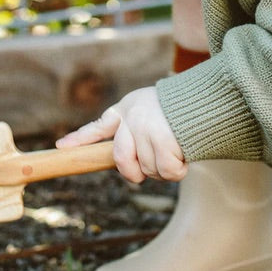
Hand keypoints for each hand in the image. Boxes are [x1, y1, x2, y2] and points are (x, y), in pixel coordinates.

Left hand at [56, 86, 186, 183]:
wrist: (210, 99)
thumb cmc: (182, 109)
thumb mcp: (151, 109)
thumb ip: (132, 130)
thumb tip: (122, 164)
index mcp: (127, 109)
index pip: (99, 127)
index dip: (79, 139)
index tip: (62, 146)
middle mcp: (133, 118)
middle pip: (121, 160)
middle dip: (133, 172)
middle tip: (148, 170)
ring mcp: (147, 128)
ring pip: (147, 169)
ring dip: (163, 168)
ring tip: (176, 149)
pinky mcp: (164, 139)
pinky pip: (165, 171)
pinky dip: (177, 171)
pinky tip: (184, 157)